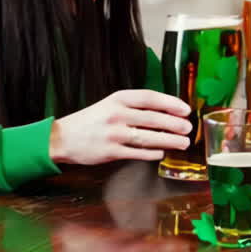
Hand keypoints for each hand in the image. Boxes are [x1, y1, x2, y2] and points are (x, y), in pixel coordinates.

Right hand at [50, 89, 191, 165]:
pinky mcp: (110, 152)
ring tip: (183, 143)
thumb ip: (133, 107)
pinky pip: (137, 153)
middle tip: (188, 128)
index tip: (185, 109)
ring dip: (169, 140)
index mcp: (118, 99)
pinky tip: (162, 153)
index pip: (150, 98)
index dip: (170, 103)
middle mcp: (116, 114)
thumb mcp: (110, 105)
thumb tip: (165, 112)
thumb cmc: (91, 121)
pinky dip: (152, 153)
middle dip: (174, 124)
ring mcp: (113, 134)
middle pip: (152, 118)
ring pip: (148, 137)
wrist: (62, 138)